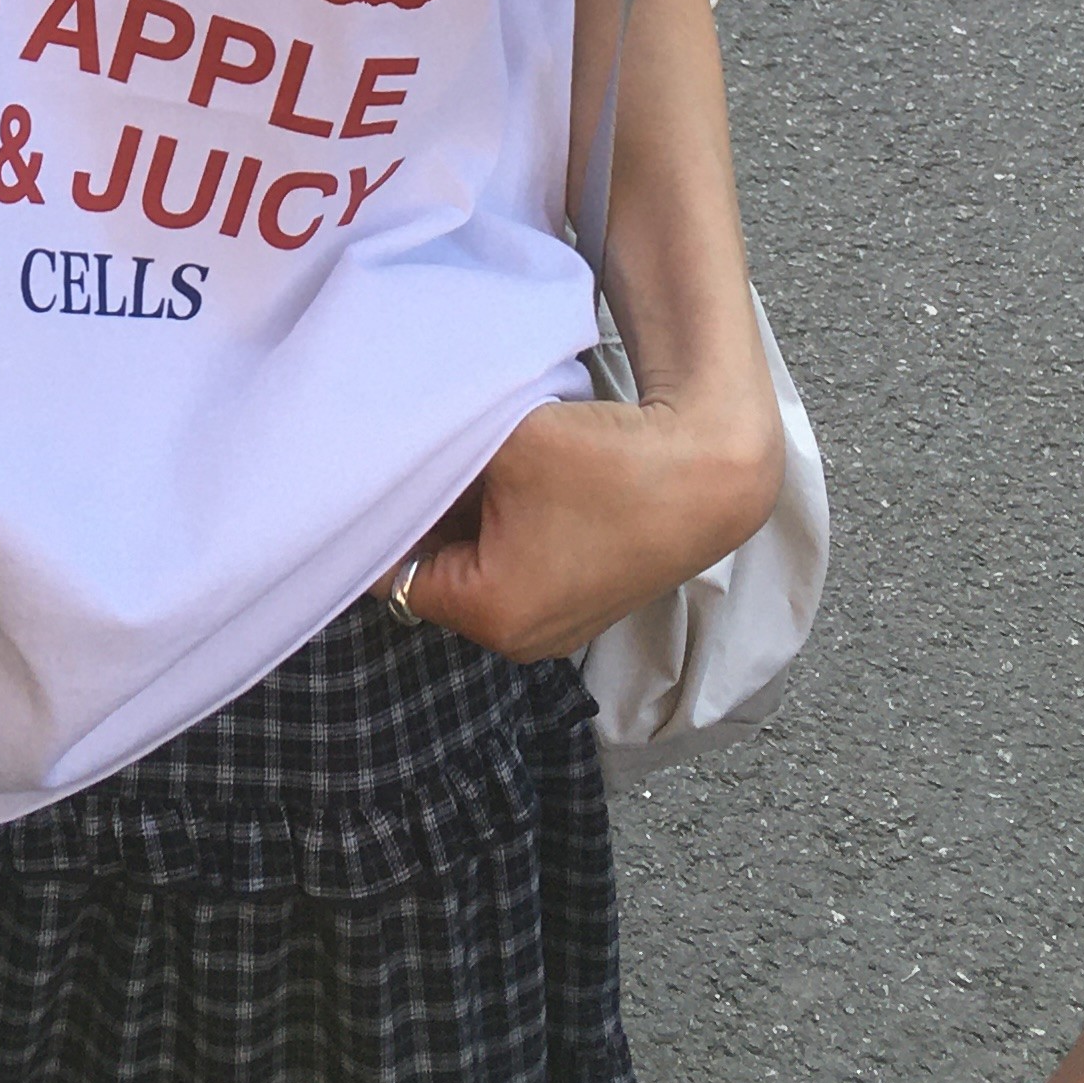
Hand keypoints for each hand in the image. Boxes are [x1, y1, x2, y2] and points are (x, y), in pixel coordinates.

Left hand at [391, 389, 780, 664]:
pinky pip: (513, 570)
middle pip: (433, 574)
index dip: (380, 515)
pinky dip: (502, 531)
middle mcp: (519, 640)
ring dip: (465, 523)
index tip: (376, 469)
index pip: (389, 570)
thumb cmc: (607, 459)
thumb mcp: (500, 442)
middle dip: (424, 519)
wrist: (710, 468)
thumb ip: (427, 452)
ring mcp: (554, 628)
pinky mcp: (580, 607)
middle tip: (426, 457)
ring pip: (473, 569)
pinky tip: (512, 482)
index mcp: (490, 614)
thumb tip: (373, 448)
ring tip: (478, 466)